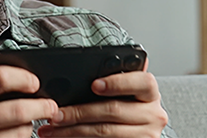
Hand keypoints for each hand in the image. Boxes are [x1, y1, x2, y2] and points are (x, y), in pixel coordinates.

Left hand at [37, 60, 167, 137]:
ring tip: (53, 127)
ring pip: (105, 131)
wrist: (136, 132)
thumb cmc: (126, 106)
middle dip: (80, 111)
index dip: (117, 82)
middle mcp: (153, 114)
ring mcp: (146, 134)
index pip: (142, 82)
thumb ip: (113, 81)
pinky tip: (64, 136)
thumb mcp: (125, 92)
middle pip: (114, 110)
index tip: (94, 84)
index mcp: (150, 92)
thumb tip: (80, 75)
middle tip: (57, 113)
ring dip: (73, 130)